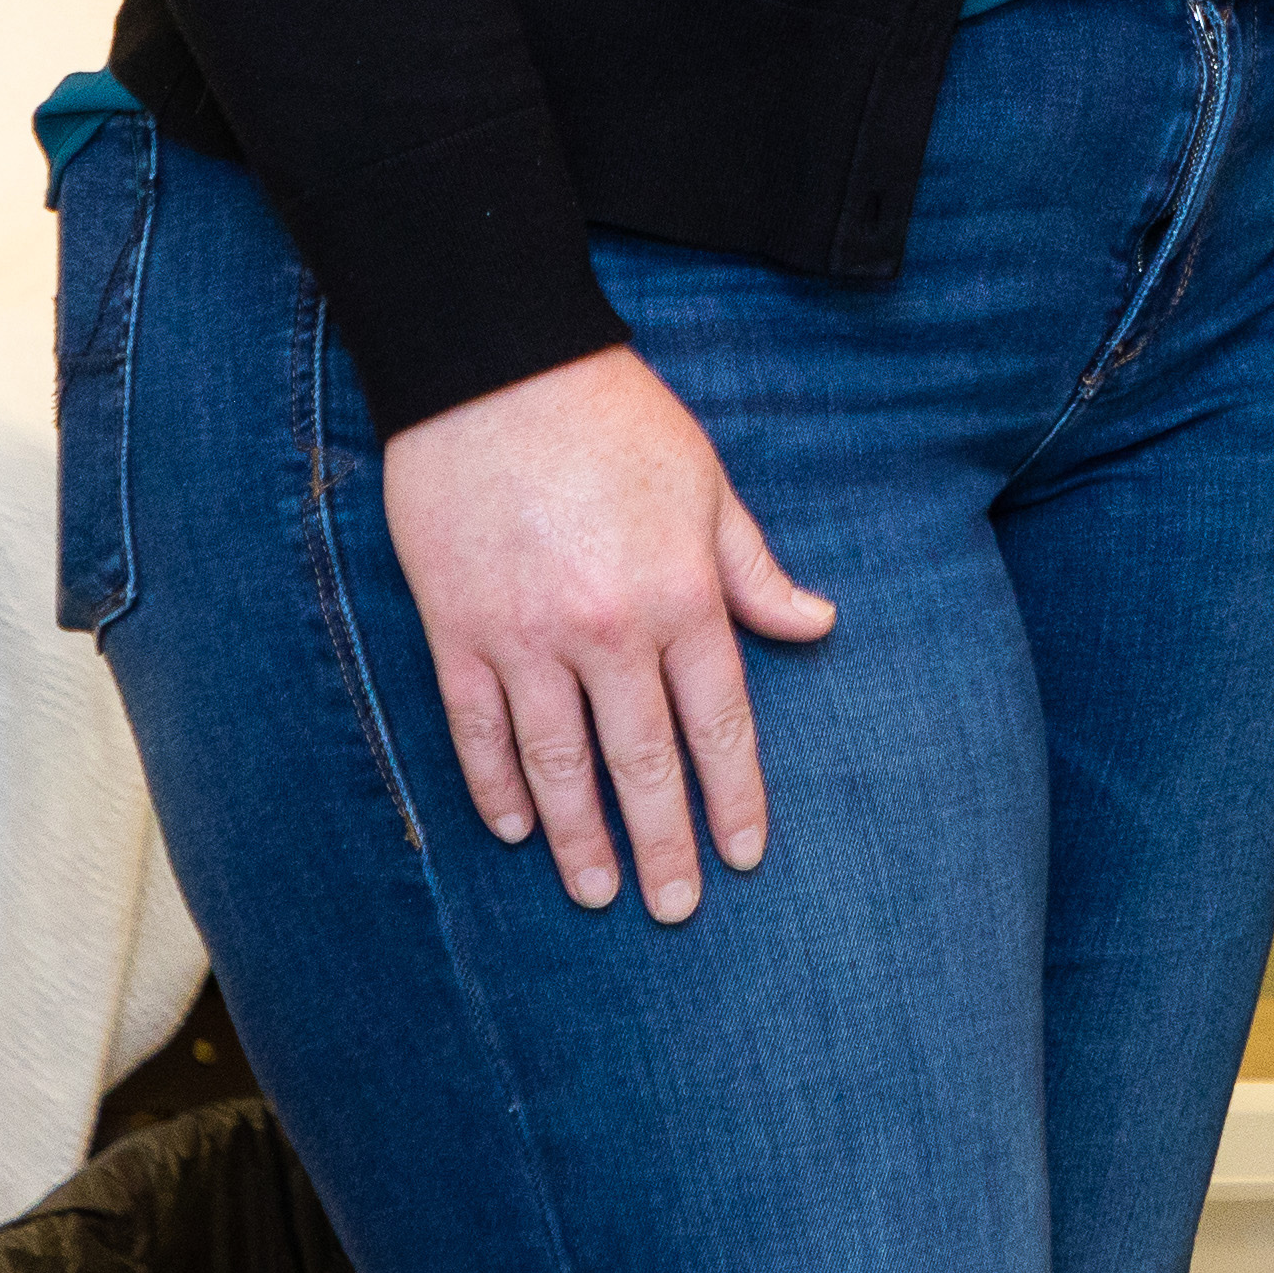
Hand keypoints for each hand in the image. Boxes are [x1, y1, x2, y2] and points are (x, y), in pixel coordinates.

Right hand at [373, 345, 835, 919]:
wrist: (493, 365)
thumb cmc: (614, 418)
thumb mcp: (708, 485)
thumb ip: (754, 569)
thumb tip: (817, 624)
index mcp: (679, 595)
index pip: (717, 722)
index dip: (732, 795)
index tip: (743, 854)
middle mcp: (606, 630)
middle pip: (641, 762)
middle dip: (662, 843)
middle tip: (673, 907)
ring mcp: (524, 636)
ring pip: (557, 763)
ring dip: (578, 837)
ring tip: (596, 891)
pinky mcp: (456, 629)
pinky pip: (477, 729)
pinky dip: (495, 784)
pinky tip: (512, 828)